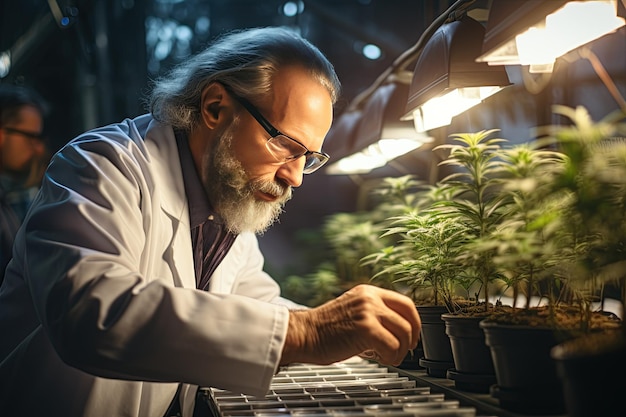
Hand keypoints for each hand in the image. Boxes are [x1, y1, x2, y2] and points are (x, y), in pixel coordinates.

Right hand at [280, 284, 420, 366]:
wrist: (303, 334)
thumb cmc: (324, 329)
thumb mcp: (353, 311)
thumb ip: (373, 314)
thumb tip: (397, 330)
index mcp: (368, 292)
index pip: (405, 302)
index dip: (414, 322)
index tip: (413, 336)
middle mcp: (370, 298)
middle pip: (409, 318)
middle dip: (412, 339)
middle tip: (406, 350)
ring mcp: (368, 312)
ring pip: (404, 333)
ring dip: (400, 351)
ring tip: (388, 357)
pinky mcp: (366, 329)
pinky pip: (392, 347)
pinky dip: (391, 358)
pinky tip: (380, 359)